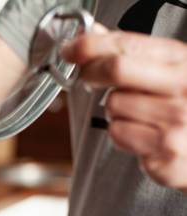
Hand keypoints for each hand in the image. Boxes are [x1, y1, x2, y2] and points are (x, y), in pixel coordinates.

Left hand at [62, 30, 186, 190]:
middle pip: (117, 69)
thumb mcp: (167, 70)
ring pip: (113, 106)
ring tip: (136, 114)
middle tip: (90, 78)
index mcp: (182, 62)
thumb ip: (131, 52)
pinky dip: (122, 135)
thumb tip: (92, 34)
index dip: (91, 46)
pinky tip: (141, 134)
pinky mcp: (166, 150)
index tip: (71, 50)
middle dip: (92, 72)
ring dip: (115, 111)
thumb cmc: (184, 105)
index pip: (128, 45)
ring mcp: (176, 121)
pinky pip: (118, 134)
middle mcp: (183, 88)